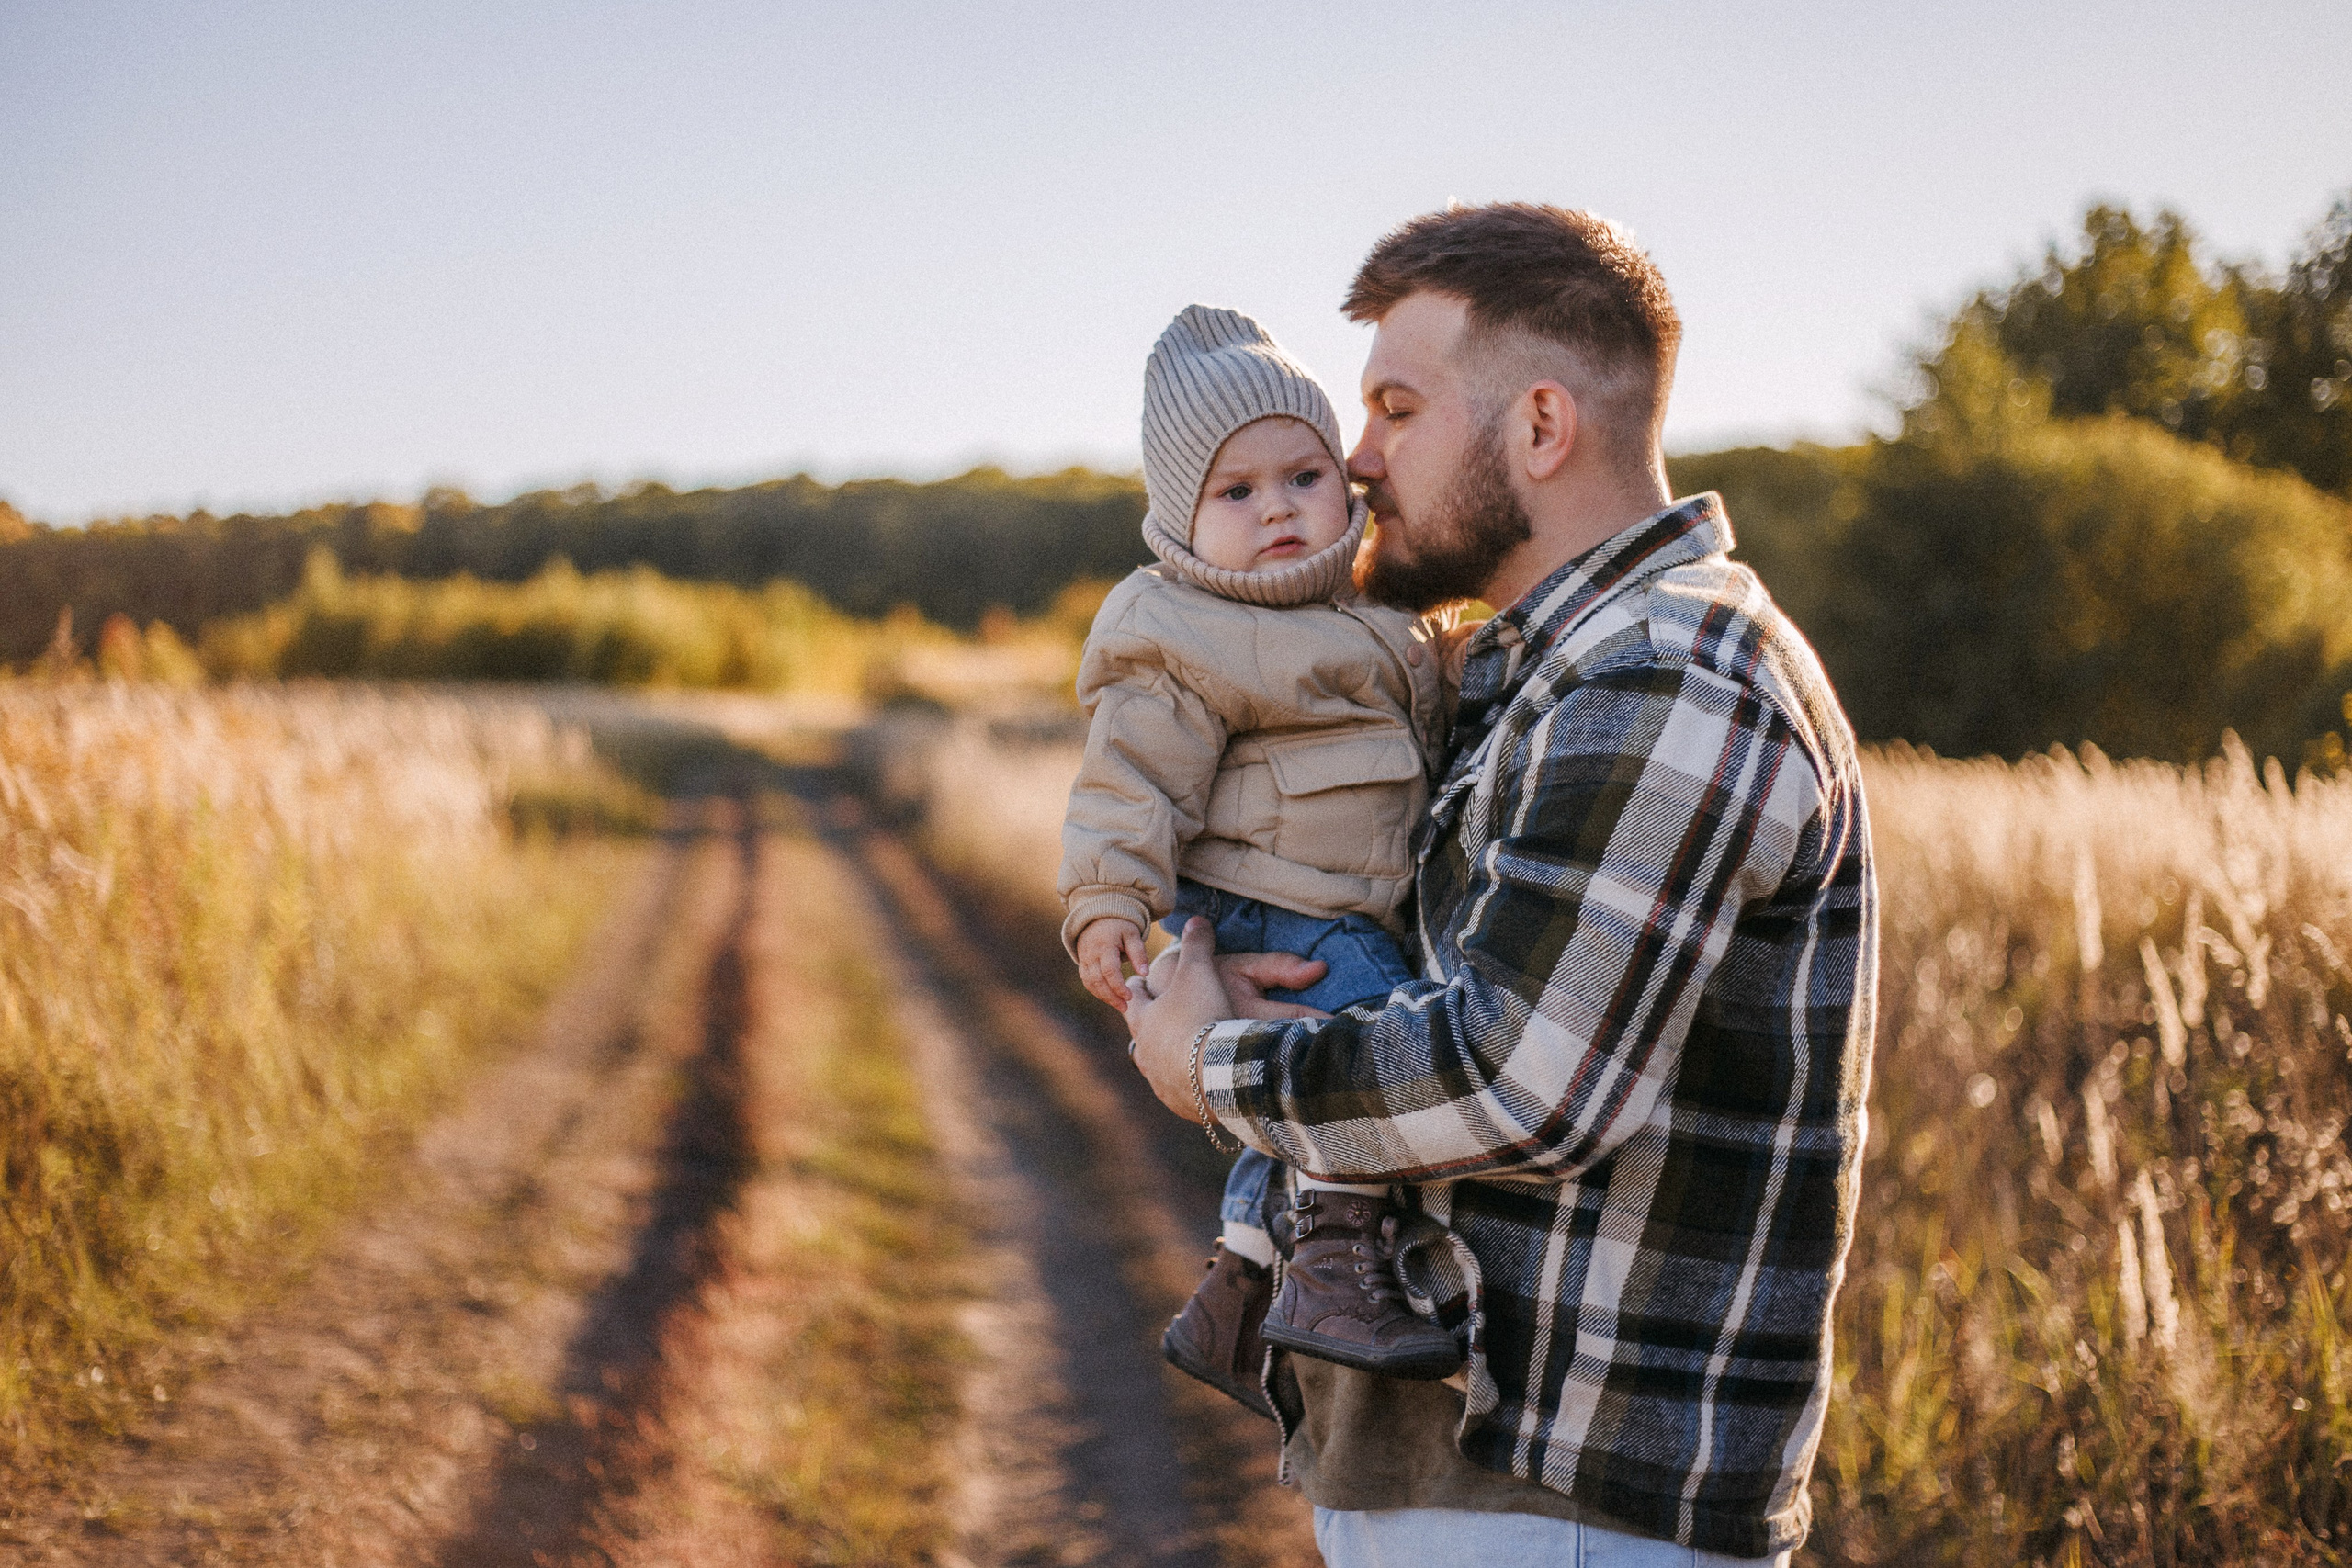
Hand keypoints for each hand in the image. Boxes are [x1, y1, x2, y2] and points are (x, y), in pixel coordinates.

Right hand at [1074, 917, 1148, 1008]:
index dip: (1118, 986)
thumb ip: (1139, 953)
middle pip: (1097, 980)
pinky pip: (1086, 981)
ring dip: (1103, 997)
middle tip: (1125, 1007)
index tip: (1129, 997)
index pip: (1109, 971)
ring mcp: (1084, 958)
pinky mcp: (1082, 962)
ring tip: (1119, 1006)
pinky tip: (1109, 997)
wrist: (1098, 915)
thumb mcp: (1132, 935)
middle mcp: (1091, 953)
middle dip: (1111, 997)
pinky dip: (1096, 991)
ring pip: (1090, 983)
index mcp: (1104, 945)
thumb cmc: (1120, 926)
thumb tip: (1145, 973)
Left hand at [1123, 918, 1327, 1121]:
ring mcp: (1161, 1082)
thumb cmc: (1199, 1016)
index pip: (1134, 1000)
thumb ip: (1196, 946)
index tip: (1135, 985)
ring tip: (1180, 1060)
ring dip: (1167, 1063)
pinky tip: (1199, 1088)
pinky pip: (1180, 1096)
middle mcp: (1146, 1054)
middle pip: (1141, 1040)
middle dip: (1151, 1032)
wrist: (1212, 1071)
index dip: (1136, 990)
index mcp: (1144, 1020)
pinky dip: (1188, 1089)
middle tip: (1159, 1027)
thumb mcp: (1198, 972)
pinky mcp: (1180, 1104)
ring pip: (1157, 1070)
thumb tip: (1197, 919)